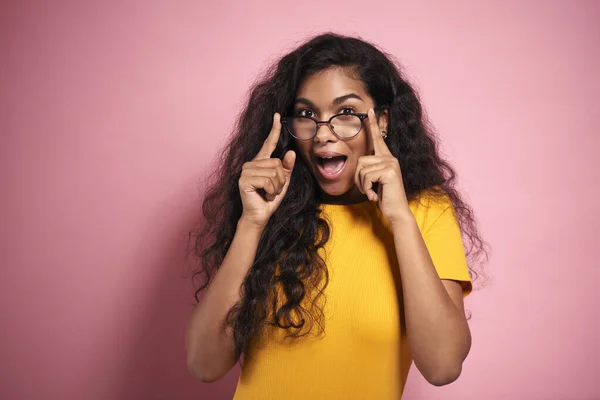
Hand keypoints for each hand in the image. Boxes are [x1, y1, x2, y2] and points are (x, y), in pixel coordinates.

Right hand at [239, 113, 295, 227]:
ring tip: (269, 193)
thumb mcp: (283, 182)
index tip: (277, 115)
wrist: (259, 216)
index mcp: (261, 162)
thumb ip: (287, 168)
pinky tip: (264, 195)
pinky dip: (271, 190)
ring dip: (277, 187)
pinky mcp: (244, 179)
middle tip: (273, 190)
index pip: (268, 143)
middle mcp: (251, 163)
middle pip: (277, 163)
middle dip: (281, 180)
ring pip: (274, 172)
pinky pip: (267, 180)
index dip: (274, 129)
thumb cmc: (269, 199)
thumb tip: (291, 152)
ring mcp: (246, 171)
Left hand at [354, 108, 411, 225]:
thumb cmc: (384, 197)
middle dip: (358, 178)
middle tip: (367, 190)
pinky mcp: (389, 171)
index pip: (378, 138)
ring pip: (362, 169)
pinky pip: (366, 176)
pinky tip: (375, 196)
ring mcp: (391, 163)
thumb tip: (359, 165)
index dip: (373, 124)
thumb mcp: (375, 181)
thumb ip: (369, 170)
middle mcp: (390, 158)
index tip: (369, 110)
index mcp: (387, 158)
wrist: (397, 211)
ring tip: (373, 193)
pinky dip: (367, 189)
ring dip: (362, 185)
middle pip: (360, 160)